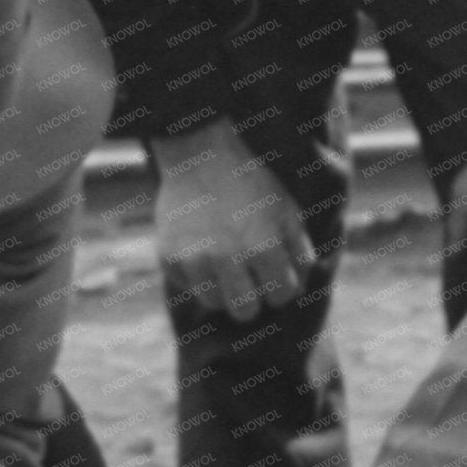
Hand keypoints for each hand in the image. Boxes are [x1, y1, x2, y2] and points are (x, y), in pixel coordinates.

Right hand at [150, 119, 316, 321]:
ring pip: (213, 303)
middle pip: (246, 313)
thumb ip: (299, 251)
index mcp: (264, 246)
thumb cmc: (252, 182)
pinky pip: (186, 286)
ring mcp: (194, 259)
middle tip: (247, 274)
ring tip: (222, 260)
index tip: (273, 269)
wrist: (202, 153)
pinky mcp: (168, 256)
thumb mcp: (286, 209)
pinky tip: (199, 247)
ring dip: (221, 288)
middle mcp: (227, 257)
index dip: (281, 283)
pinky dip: (194, 274)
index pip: (282, 295)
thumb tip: (298, 287)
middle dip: (252, 296)